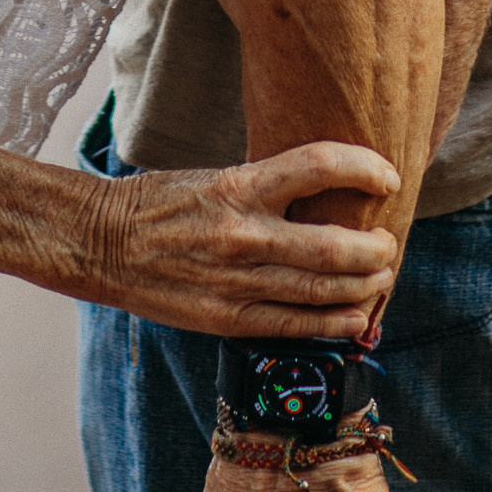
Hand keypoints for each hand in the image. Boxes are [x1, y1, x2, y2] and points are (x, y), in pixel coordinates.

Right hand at [80, 140, 398, 334]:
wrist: (103, 243)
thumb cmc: (161, 203)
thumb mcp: (215, 178)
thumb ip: (266, 187)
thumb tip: (325, 194)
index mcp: (239, 186)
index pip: (317, 166)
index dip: (362, 168)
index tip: (387, 175)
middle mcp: (243, 234)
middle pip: (331, 245)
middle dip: (373, 247)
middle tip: (388, 242)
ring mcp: (236, 281)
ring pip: (320, 290)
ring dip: (362, 286)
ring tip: (380, 276)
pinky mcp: (227, 319)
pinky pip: (293, 325)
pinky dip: (332, 323)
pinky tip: (355, 318)